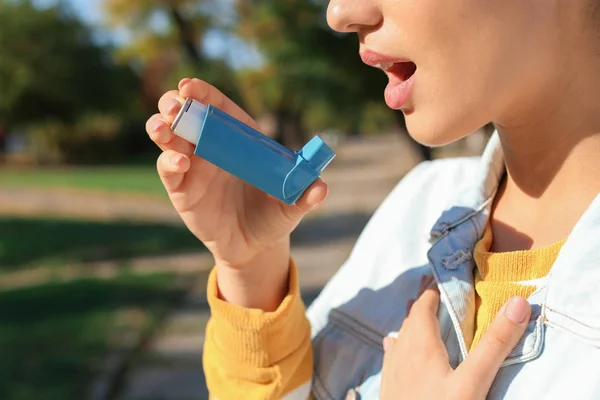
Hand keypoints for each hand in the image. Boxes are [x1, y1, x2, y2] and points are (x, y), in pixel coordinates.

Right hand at [145, 79, 327, 309]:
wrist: (256, 246)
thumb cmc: (274, 215)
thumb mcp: (291, 205)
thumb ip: (304, 195)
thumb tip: (320, 188)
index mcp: (239, 138)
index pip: (218, 107)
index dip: (203, 93)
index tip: (190, 85)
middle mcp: (212, 147)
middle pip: (186, 115)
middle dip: (175, 104)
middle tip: (176, 106)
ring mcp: (194, 167)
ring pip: (169, 137)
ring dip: (162, 128)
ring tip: (164, 129)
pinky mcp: (182, 189)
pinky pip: (169, 170)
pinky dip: (169, 163)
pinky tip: (179, 164)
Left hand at [380, 278, 530, 399]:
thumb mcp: (473, 381)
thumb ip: (494, 344)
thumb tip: (517, 302)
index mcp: (419, 343)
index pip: (424, 305)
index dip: (433, 289)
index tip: (442, 276)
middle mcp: (400, 351)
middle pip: (411, 318)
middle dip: (423, 302)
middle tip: (432, 290)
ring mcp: (391, 370)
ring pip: (399, 336)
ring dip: (410, 322)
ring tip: (417, 314)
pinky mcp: (388, 387)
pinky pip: (392, 355)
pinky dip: (400, 343)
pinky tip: (397, 349)